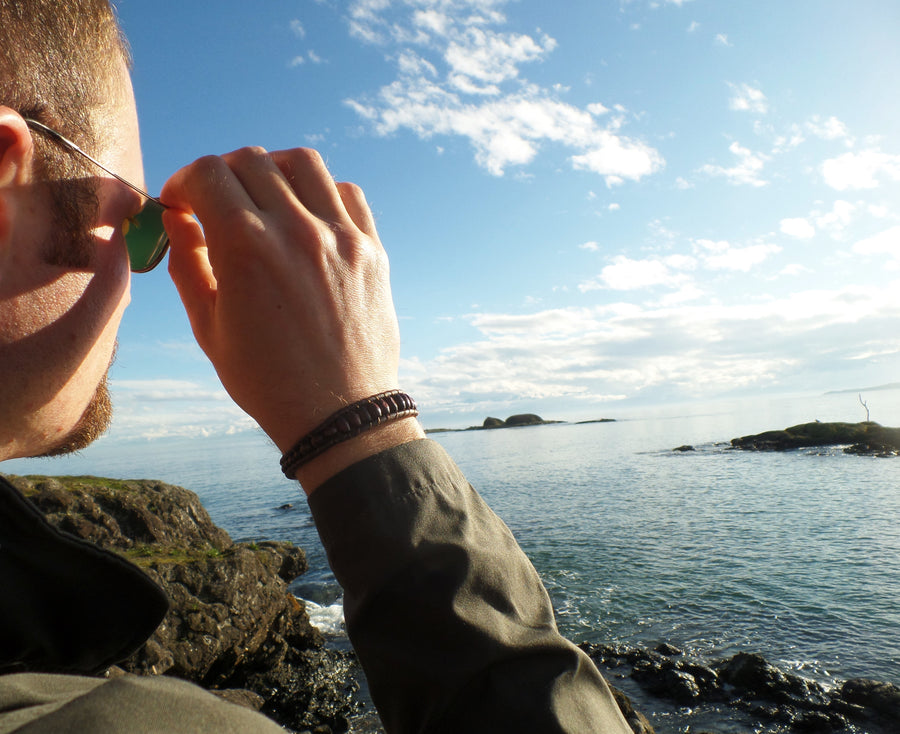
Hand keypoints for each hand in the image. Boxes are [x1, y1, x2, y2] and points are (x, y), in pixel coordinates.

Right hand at [160, 147, 421, 482]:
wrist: (338, 414)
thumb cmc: (267, 381)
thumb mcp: (208, 328)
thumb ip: (187, 264)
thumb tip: (177, 220)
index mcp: (246, 248)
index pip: (207, 173)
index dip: (183, 182)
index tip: (181, 203)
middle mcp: (296, 230)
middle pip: (251, 159)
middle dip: (220, 172)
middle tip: (215, 201)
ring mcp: (340, 237)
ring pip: (303, 162)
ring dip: (272, 169)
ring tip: (262, 195)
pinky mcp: (372, 250)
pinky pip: (347, 193)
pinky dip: (321, 192)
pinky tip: (307, 215)